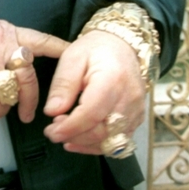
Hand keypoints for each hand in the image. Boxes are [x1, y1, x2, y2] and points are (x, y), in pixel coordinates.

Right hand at [0, 12, 67, 140]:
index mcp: (6, 33)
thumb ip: (0, 47)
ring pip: (5, 95)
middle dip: (29, 100)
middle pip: (27, 77)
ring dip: (1, 110)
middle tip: (28, 114)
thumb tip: (14, 72)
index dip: (57, 48)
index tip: (73, 53)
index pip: (38, 40)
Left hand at [43, 30, 145, 154]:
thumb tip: (52, 111)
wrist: (121, 45)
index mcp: (112, 79)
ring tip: (65, 135)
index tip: (51, 131)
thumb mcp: (72, 58)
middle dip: (75, 136)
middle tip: (53, 132)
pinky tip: (80, 139)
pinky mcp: (137, 118)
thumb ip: (63, 85)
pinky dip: (98, 144)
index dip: (70, 127)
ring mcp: (136, 110)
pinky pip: (119, 141)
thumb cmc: (96, 49)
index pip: (92, 113)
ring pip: (112, 142)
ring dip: (86, 144)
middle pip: (103, 132)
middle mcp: (129, 98)